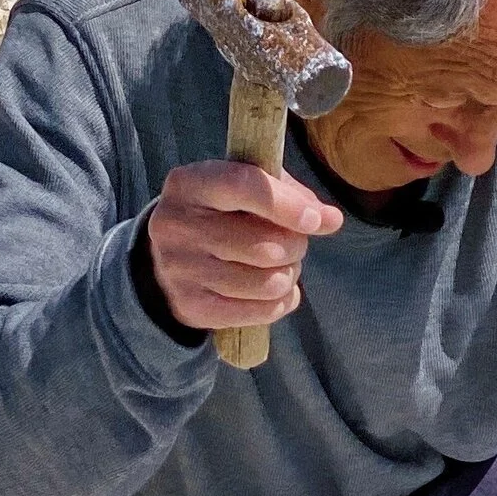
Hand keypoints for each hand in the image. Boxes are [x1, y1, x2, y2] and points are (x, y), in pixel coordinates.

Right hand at [145, 161, 341, 331]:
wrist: (165, 260)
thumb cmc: (219, 215)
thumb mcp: (245, 189)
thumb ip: (290, 196)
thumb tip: (331, 219)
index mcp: (189, 184)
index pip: (244, 186)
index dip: (287, 206)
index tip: (315, 220)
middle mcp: (177, 226)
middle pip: (264, 245)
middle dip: (295, 247)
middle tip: (294, 244)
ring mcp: (182, 270)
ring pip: (266, 283)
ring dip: (289, 276)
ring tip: (283, 267)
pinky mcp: (192, 306)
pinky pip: (260, 311)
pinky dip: (282, 302)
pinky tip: (278, 292)